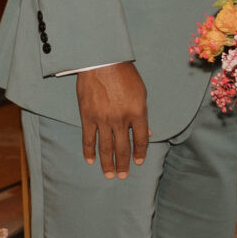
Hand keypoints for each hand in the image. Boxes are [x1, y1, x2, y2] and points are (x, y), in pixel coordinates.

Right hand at [76, 63, 149, 178]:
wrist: (101, 61)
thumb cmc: (124, 73)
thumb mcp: (141, 92)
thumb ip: (143, 113)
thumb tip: (148, 132)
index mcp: (138, 113)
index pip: (141, 140)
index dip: (140, 153)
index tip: (138, 162)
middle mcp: (121, 120)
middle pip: (123, 148)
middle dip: (123, 165)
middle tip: (122, 176)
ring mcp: (103, 120)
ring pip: (106, 148)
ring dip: (108, 164)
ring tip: (109, 175)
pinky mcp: (88, 116)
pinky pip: (88, 139)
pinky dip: (89, 152)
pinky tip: (90, 161)